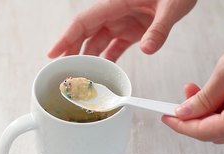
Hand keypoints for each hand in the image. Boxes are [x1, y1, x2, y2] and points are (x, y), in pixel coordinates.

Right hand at [48, 0, 196, 60]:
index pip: (84, 21)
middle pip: (85, 34)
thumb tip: (147, 49)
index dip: (66, 38)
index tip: (53, 53)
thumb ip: (159, 28)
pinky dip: (108, 60)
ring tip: (81, 77)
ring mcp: (121, 23)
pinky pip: (114, 47)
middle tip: (64, 72)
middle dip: (72, 52)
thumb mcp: (171, 7)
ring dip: (89, 59)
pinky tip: (104, 73)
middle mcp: (114, 14)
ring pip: (97, 42)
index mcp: (115, 3)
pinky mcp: (131, 32)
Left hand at [162, 27, 223, 143]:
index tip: (166, 118)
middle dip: (193, 117)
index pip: (204, 132)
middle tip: (181, 99)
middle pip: (214, 132)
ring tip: (196, 89)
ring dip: (207, 112)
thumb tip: (185, 112)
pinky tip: (216, 93)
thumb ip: (204, 97)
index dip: (181, 125)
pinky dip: (223, 110)